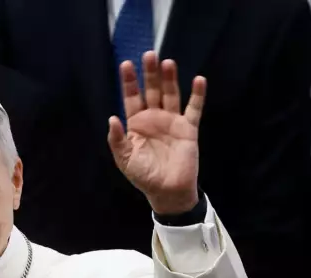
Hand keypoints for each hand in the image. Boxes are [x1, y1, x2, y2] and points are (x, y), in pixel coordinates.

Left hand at [108, 51, 204, 214]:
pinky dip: (197, 95)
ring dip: (170, 79)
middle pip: (152, 90)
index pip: (131, 98)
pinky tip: (198, 80)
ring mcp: (172, 121)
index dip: (129, 82)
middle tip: (149, 54)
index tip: (126, 64)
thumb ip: (118, 140)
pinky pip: (194, 109)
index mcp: (136, 123)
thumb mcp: (125, 159)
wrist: (167, 191)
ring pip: (171, 95)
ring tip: (167, 63)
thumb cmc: (143, 175)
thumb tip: (112, 118)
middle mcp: (154, 117)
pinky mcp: (189, 128)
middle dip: (150, 74)